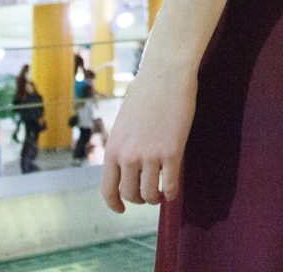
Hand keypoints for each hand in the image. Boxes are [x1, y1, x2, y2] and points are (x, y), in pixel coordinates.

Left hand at [100, 65, 195, 212]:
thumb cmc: (145, 93)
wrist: (165, 75)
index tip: (121, 209)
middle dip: (139, 199)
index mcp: (113, 149)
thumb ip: (123, 146)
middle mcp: (128, 156)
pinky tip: (174, 190)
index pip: (108, 189)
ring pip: (150, 194)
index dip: (114, 204)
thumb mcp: (124, 123)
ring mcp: (150, 156)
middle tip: (149, 195)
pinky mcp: (172, 152)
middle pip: (130, 194)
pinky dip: (173, 193)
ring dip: (156, 198)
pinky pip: (171, 185)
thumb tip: (128, 166)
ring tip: (161, 194)